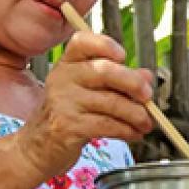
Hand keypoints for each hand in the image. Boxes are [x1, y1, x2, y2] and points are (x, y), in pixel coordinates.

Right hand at [16, 31, 152, 175]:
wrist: (40, 147)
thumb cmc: (69, 114)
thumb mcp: (91, 91)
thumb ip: (119, 80)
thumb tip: (147, 77)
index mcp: (67, 63)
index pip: (82, 41)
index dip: (105, 45)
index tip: (123, 56)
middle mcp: (62, 78)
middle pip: (105, 71)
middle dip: (134, 84)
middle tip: (148, 97)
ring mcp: (63, 102)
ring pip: (111, 102)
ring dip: (136, 114)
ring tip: (145, 122)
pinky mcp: (68, 126)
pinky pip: (107, 124)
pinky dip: (127, 130)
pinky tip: (133, 133)